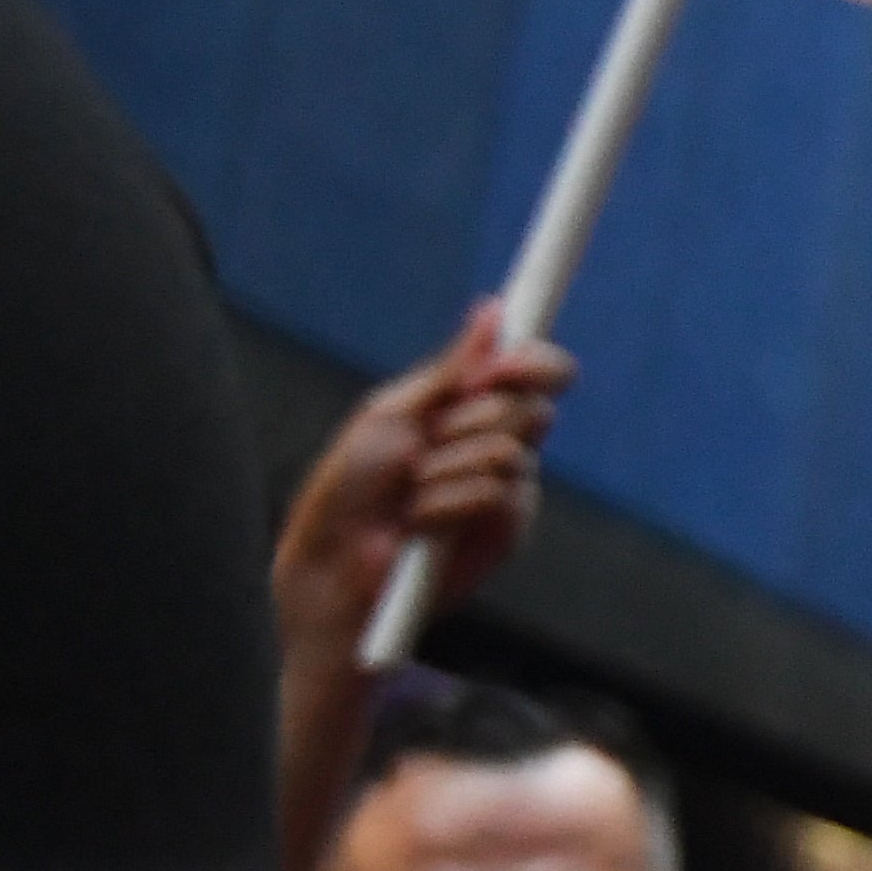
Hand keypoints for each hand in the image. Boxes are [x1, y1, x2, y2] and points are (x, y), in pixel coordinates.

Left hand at [271, 300, 574, 651]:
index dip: (534, 363)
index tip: (504, 366)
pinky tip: (422, 524)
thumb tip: (491, 311)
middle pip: (530, 406)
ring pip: (510, 450)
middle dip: (469, 420)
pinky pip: (500, 494)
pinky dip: (449, 504)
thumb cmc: (349, 487)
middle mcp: (500, 442)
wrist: (335, 559)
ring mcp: (509, 487)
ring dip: (447, 468)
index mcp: (472, 408)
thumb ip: (451, 368)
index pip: (536, 373)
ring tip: (410, 492)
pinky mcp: (509, 529)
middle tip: (424, 443)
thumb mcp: (394, 413)